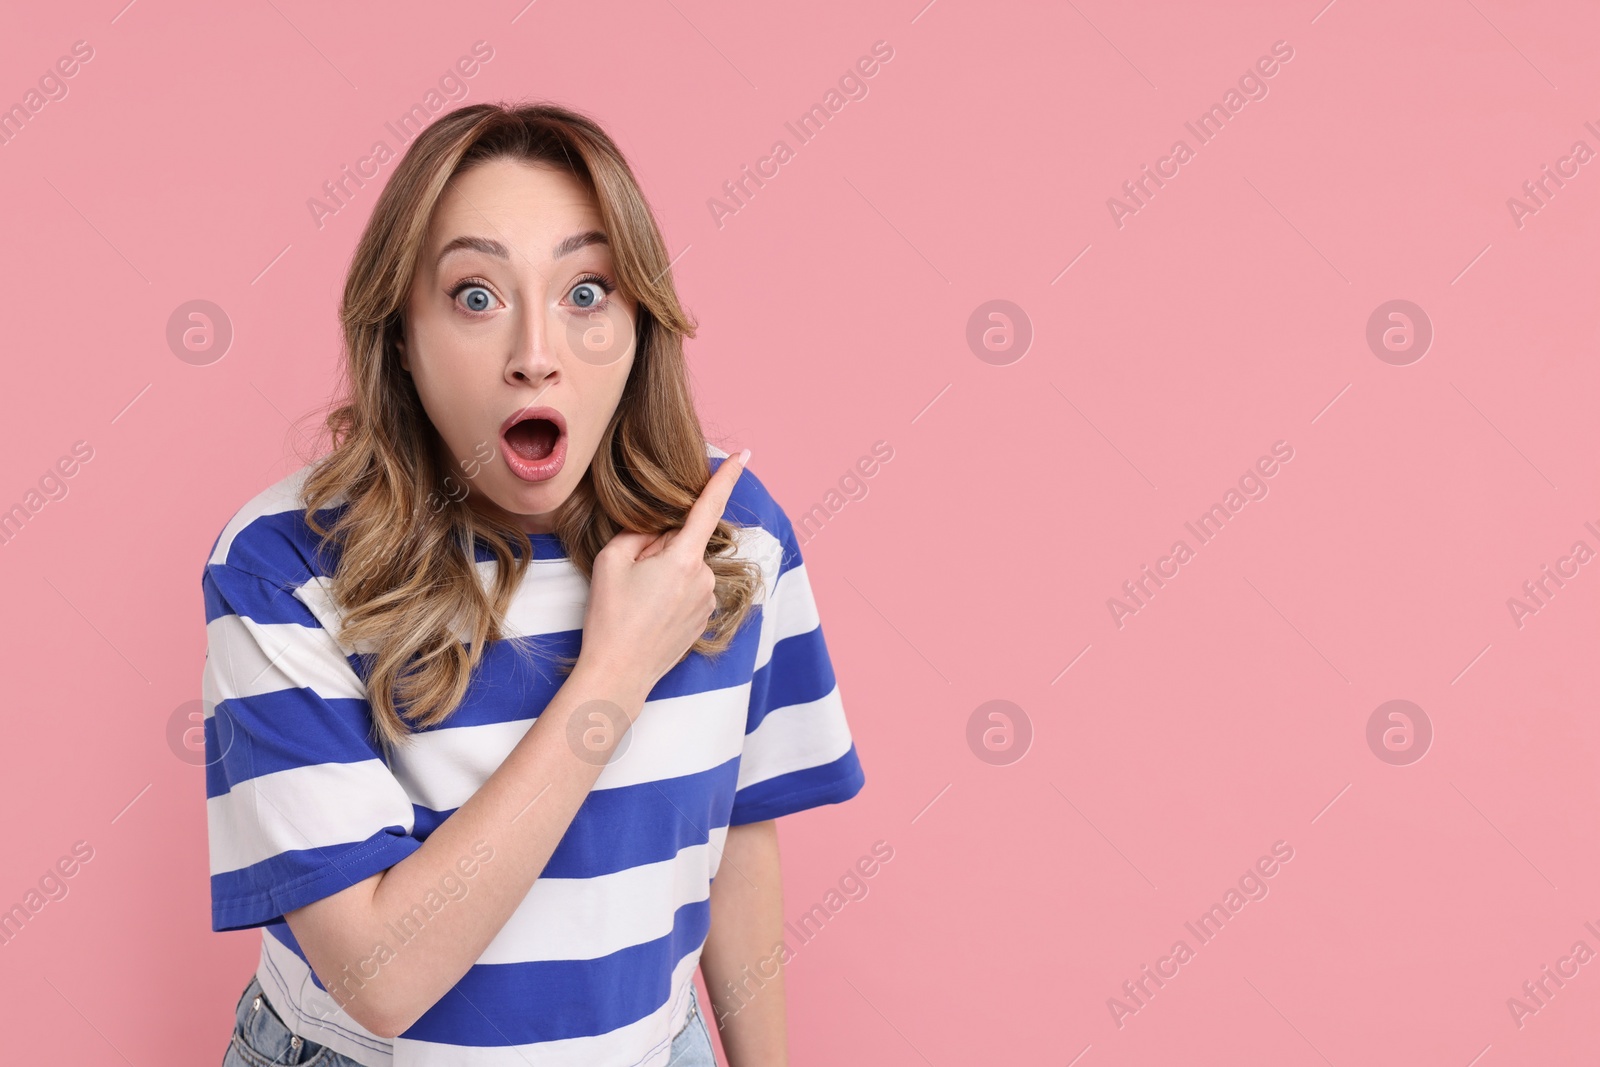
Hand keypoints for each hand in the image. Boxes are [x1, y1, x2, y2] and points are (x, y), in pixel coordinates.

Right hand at [578, 449, 750, 703]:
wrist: (619, 674)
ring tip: (637, 602)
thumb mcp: (612, 562)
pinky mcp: (704, 619)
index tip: (744, 456)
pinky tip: (648, 615)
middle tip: (631, 578)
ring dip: (664, 573)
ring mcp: (707, 601)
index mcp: (683, 558)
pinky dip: (669, 594)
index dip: (726, 478)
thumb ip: (639, 534)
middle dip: (659, 549)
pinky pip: (687, 591)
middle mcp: (704, 578)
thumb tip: (658, 532)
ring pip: (685, 568)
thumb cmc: (610, 618)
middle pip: (683, 543)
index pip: (708, 507)